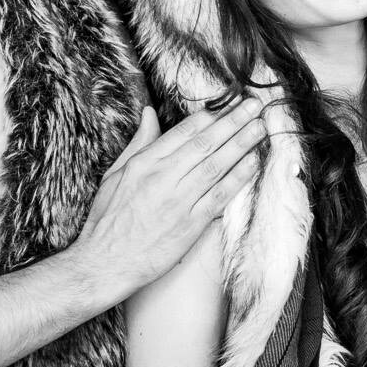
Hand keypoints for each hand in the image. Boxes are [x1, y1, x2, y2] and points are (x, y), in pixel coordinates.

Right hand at [72, 99, 266, 294]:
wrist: (105, 263)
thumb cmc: (108, 220)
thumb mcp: (115, 174)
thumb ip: (139, 143)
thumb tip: (149, 113)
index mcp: (144, 163)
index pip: (184, 131)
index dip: (211, 115)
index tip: (230, 103)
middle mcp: (162, 178)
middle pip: (205, 143)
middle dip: (233, 121)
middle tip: (255, 106)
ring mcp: (178, 201)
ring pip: (216, 165)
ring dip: (242, 144)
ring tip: (261, 127)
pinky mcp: (190, 224)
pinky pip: (219, 196)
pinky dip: (238, 178)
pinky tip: (253, 163)